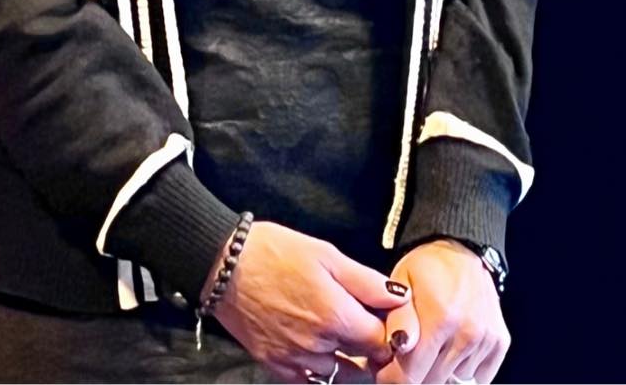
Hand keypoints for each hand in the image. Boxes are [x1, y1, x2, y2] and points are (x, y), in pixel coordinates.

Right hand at [211, 221, 407, 383]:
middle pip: (364, 360)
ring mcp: (296, 360)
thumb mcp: (327, 255)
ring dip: (350, 360)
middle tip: (370, 323)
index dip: (391, 329)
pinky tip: (323, 350)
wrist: (225, 267)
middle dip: (373, 345)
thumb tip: (400, 298)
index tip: (390, 316)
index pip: (382, 341)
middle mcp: (318, 346)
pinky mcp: (276, 367)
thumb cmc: (277, 253)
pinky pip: (311, 380)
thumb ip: (366, 281)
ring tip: (347, 334)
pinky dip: (323, 370)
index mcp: (335, 316)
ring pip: (339, 374)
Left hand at [375, 241, 508, 384]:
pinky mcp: (500, 341)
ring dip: (440, 369)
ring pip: (453, 380)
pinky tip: (454, 348)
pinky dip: (463, 368)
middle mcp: (467, 332)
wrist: (462, 248)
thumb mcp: (400, 284)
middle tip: (410, 351)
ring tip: (433, 344)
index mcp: (440, 319)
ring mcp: (486, 339)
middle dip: (415, 372)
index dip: (392, 376)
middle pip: (431, 382)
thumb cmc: (427, 267)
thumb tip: (399, 346)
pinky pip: (479, 376)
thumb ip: (397, 320)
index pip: (410, 377)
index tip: (389, 365)